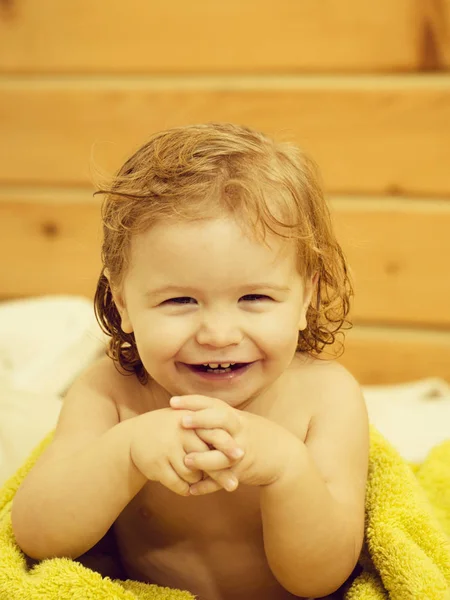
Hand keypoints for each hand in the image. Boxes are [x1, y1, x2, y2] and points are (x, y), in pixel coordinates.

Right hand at [129, 408, 241, 495]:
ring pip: (194, 475)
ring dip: (197, 480)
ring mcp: (167, 449)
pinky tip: (185, 486)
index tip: (241, 455)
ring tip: (193, 475)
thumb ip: (210, 432)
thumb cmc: (172, 430)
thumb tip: (239, 452)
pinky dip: (184, 488)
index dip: (227, 445)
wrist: (135, 436)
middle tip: (234, 486)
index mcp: (190, 420)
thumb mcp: (188, 423)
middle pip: (206, 458)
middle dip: (220, 474)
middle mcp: (179, 433)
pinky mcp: (156, 465)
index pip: (213, 433)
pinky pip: (179, 485)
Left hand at [170, 395, 300, 495]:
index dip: (193, 401)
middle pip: (221, 420)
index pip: (213, 404)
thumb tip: (190, 410)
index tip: (172, 401)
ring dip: (205, 458)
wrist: (285, 457)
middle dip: (201, 420)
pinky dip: (208, 486)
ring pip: (223, 453)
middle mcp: (240, 431)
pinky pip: (224, 479)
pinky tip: (192, 490)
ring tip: (186, 461)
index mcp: (236, 417)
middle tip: (180, 422)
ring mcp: (243, 451)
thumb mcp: (241, 422)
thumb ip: (219, 418)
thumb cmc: (256, 437)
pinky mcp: (244, 470)